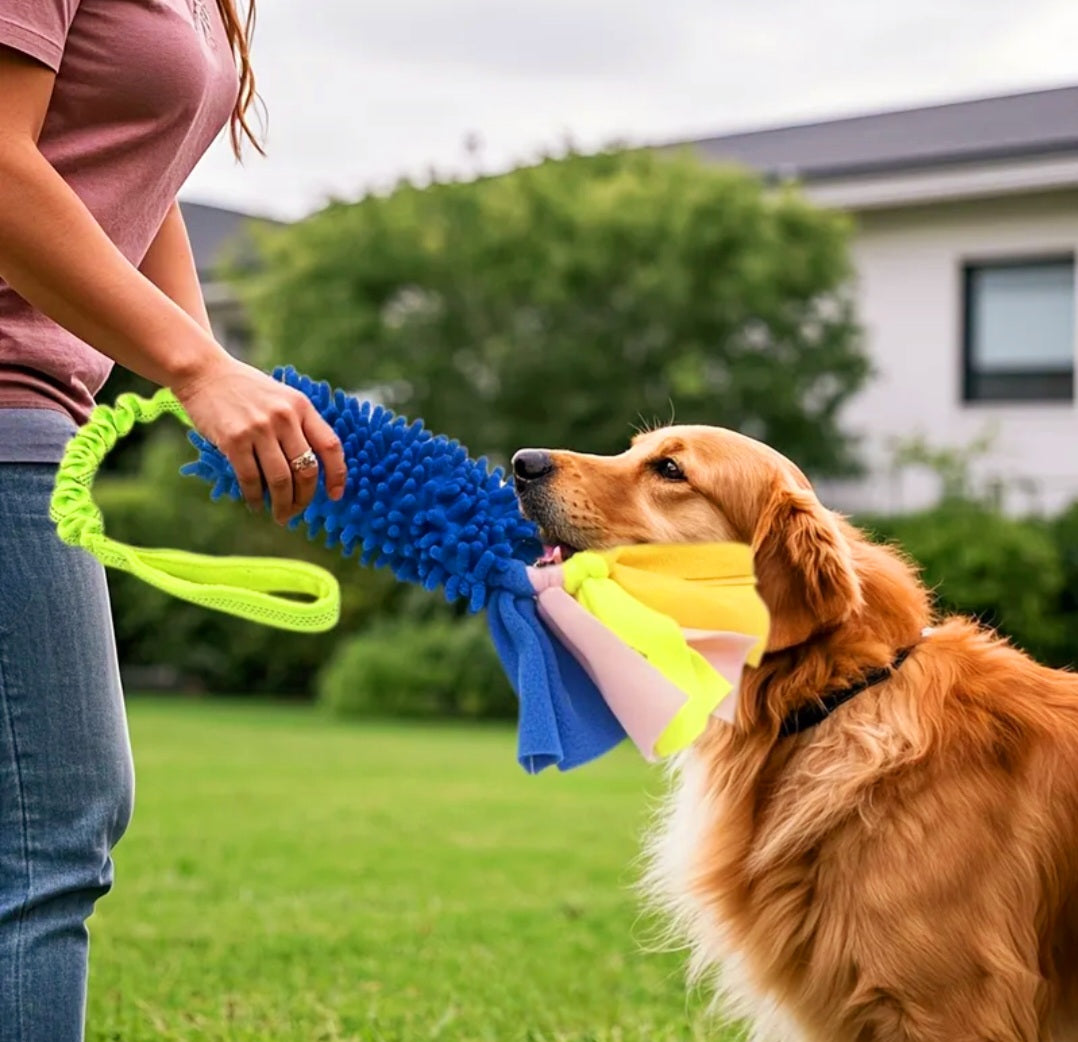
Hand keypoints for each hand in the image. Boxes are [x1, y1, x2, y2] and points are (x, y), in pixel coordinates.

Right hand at [172, 354, 346, 522]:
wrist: (204, 372)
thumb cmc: (245, 389)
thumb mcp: (282, 398)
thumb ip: (298, 426)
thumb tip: (310, 471)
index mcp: (302, 406)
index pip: (330, 446)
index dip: (337, 475)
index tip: (335, 495)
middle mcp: (285, 417)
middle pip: (307, 470)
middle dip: (304, 498)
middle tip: (297, 511)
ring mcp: (260, 428)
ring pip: (281, 480)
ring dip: (282, 504)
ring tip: (280, 515)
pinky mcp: (234, 440)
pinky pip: (251, 479)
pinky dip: (255, 498)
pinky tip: (255, 505)